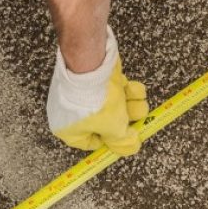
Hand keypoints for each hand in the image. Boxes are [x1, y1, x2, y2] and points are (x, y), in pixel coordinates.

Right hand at [46, 29, 148, 155]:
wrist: (90, 62)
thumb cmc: (93, 98)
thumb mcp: (113, 127)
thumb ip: (121, 140)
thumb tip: (129, 147)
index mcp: (68, 128)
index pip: (91, 142)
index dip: (111, 142)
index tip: (126, 140)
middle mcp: (73, 112)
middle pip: (105, 122)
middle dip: (125, 120)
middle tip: (138, 120)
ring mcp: (85, 93)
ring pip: (114, 105)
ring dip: (131, 105)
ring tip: (139, 103)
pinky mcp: (97, 78)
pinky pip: (114, 89)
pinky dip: (128, 90)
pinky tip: (134, 90)